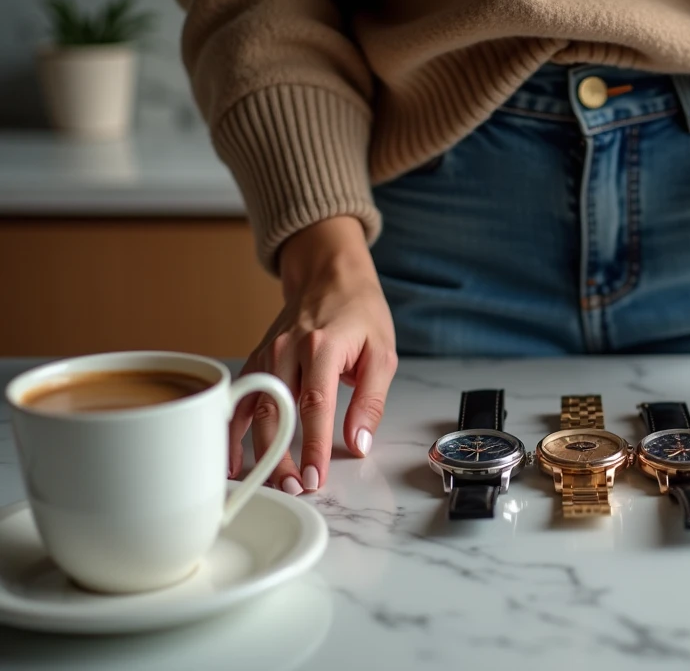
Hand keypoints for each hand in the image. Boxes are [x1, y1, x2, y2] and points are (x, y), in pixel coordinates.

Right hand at [231, 216, 397, 494]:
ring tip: (266, 483)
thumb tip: (359, 442)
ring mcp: (267, 354)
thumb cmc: (360, 312)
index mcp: (322, 346)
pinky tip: (233, 461)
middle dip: (282, 457)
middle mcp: (287, 350)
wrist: (330, 275)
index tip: (314, 479)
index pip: (316, 406)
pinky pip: (242, 398)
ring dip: (257, 450)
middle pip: (278, 413)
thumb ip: (371, 400)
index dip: (312, 446)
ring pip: (255, 409)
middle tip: (293, 489)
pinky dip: (233, 430)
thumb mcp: (383, 353)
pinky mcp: (257, 360)